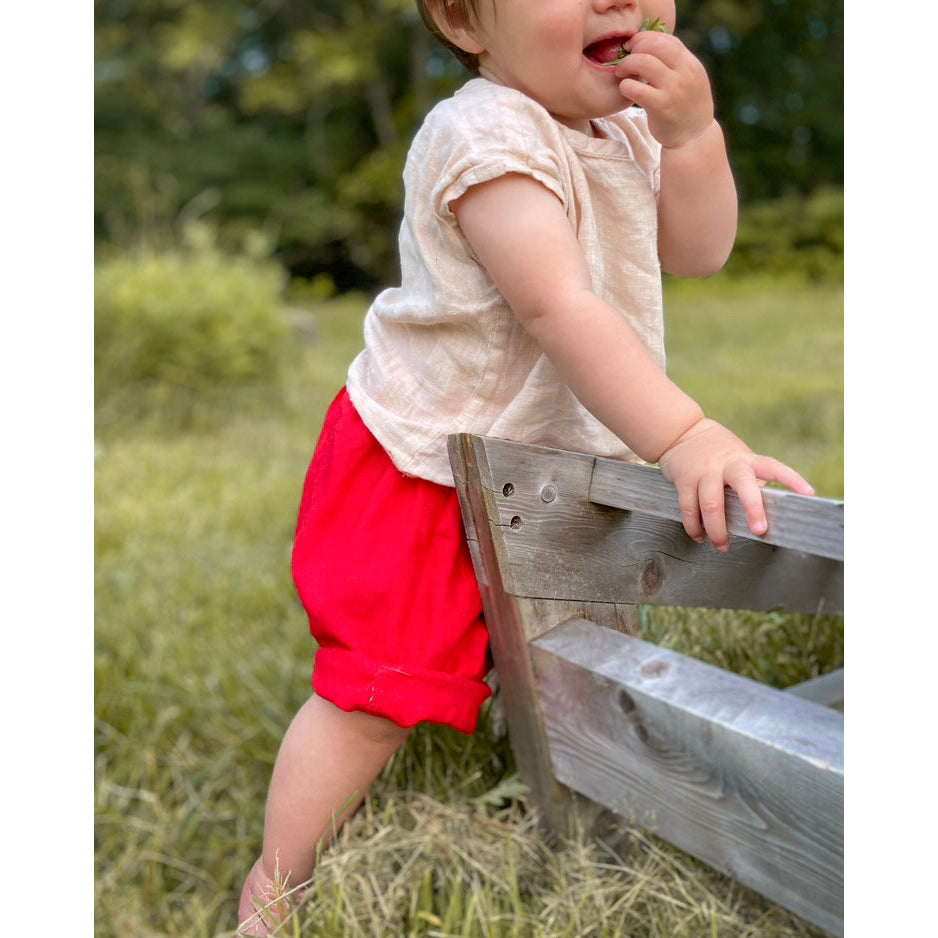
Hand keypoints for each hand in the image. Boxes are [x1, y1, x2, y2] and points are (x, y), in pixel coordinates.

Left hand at [613, 31, 713, 148]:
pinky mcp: (660, 107)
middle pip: (655, 46)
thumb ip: (674, 63)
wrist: (694, 138)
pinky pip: (636, 88)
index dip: (646, 38)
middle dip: (635, 48)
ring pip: (644, 63)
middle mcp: (685, 74)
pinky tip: (625, 90)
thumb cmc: (686, 107)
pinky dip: (625, 86)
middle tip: (625, 59)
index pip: (667, 39)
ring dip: (626, 64)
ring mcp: (673, 90)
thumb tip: (648, 45)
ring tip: (621, 73)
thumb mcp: (689, 80)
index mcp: (691, 64)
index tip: (633, 45)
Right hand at [657, 418, 814, 550]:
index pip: (774, 468)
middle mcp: (727, 465)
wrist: (682, 433)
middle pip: (742, 485)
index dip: (792, 480)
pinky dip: (694, 527)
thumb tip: (769, 512)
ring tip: (722, 546)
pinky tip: (699, 536)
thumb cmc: (719, 453)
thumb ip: (753, 482)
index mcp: (746, 460)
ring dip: (717, 529)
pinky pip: (688, 508)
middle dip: (752, 508)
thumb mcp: (741, 460)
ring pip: (711, 503)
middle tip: (759, 531)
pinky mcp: (684, 480)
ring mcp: (704, 472)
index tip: (809, 494)